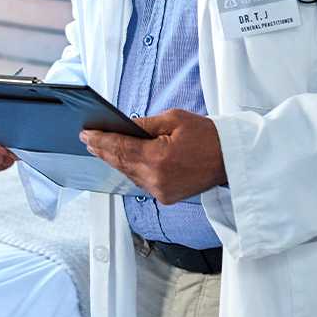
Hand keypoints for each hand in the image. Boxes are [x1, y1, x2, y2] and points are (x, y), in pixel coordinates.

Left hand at [80, 108, 226, 203]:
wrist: (231, 159)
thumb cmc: (208, 136)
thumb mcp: (174, 119)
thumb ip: (144, 125)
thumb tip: (122, 127)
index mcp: (158, 158)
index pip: (119, 148)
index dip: (100, 140)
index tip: (86, 133)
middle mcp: (157, 179)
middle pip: (120, 163)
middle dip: (102, 150)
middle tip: (88, 138)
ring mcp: (161, 191)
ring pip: (128, 174)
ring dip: (114, 160)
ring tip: (100, 147)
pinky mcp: (165, 197)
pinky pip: (140, 182)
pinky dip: (130, 170)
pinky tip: (122, 160)